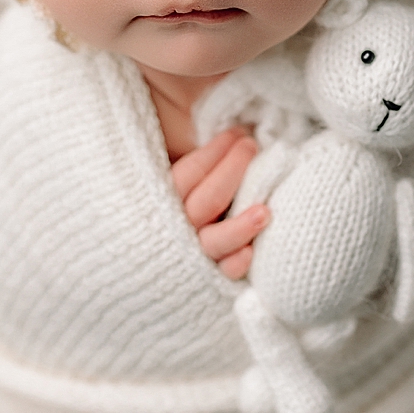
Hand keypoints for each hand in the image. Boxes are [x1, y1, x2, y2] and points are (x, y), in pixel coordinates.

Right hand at [170, 126, 270, 280]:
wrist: (148, 266)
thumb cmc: (173, 209)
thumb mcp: (168, 182)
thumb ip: (191, 166)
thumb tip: (229, 133)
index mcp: (161, 202)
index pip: (188, 174)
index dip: (214, 152)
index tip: (236, 134)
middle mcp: (175, 230)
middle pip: (205, 202)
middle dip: (232, 171)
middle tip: (252, 148)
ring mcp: (192, 256)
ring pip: (213, 241)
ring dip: (240, 227)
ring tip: (265, 212)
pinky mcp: (210, 279)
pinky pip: (223, 275)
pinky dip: (236, 264)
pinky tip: (252, 253)